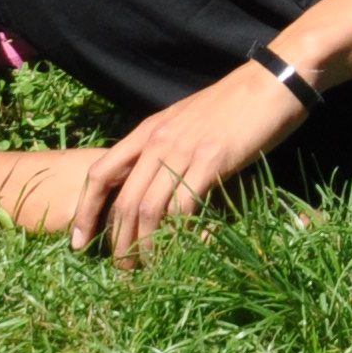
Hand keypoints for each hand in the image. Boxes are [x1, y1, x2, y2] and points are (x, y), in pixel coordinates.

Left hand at [68, 64, 306, 264]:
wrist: (273, 82)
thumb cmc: (236, 105)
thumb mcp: (189, 122)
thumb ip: (168, 148)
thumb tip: (157, 183)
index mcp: (149, 131)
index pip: (100, 173)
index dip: (86, 211)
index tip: (79, 242)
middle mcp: (158, 140)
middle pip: (123, 201)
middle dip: (117, 242)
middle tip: (122, 270)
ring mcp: (183, 150)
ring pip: (149, 209)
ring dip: (144, 246)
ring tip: (146, 270)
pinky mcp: (211, 161)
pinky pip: (184, 207)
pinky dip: (178, 235)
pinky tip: (180, 252)